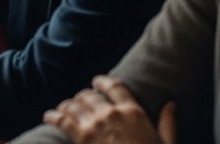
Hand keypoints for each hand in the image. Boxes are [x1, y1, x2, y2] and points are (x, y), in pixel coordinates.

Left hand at [44, 76, 175, 143]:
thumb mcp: (167, 142)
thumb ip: (167, 122)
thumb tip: (171, 103)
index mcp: (133, 112)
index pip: (114, 86)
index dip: (102, 81)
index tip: (96, 82)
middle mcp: (112, 113)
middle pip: (89, 95)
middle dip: (83, 98)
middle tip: (79, 103)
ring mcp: (95, 125)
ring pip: (73, 104)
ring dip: (68, 106)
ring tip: (64, 110)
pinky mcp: (81, 138)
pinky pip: (61, 120)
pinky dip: (53, 116)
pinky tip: (49, 116)